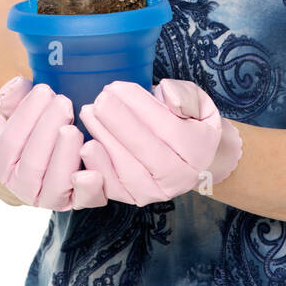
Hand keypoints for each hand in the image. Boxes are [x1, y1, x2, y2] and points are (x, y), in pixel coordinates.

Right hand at [0, 76, 107, 209]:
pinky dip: (88, 188)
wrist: (53, 155)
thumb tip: (17, 85)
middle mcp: (23, 186)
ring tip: (73, 129)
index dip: (25, 116)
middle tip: (64, 103)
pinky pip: (83, 200)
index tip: (44, 90)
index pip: (9, 142)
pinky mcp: (78, 202)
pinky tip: (94, 171)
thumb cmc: (36, 128)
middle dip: (47, 130)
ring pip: (55, 184)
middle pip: (32, 163)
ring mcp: (51, 198)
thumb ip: (13, 98)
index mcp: (3, 163)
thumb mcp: (18, 113)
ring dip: (65, 155)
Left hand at [77, 79, 243, 206]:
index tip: (117, 87)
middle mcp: (180, 177)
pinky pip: (113, 187)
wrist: (189, 158)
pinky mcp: (135, 198)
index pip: (169, 128)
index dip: (140, 107)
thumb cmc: (188, 122)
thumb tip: (169, 99)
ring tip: (89, 114)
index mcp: (198, 150)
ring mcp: (157, 192)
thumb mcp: (197, 102)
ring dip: (105, 141)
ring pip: (128, 171)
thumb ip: (185, 96)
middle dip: (120, 124)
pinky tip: (86, 145)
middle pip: (148, 152)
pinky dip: (98, 167)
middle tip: (100, 101)